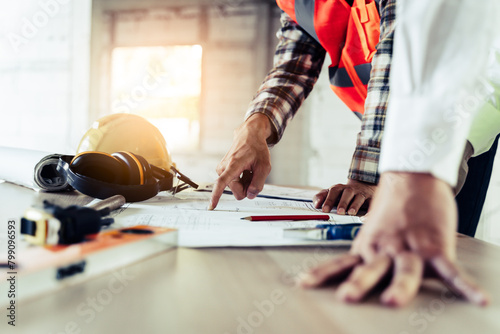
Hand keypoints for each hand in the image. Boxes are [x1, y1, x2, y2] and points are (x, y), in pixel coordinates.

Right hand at [209, 114, 272, 209]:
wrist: (248, 136)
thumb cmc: (257, 149)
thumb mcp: (265, 166)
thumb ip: (258, 183)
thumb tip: (250, 196)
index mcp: (233, 165)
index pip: (222, 183)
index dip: (216, 196)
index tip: (211, 206)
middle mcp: (223, 168)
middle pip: (238, 192)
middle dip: (248, 188)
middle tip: (254, 174)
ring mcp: (221, 170)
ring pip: (236, 189)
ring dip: (245, 183)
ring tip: (249, 170)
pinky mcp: (222, 171)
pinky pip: (234, 184)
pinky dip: (242, 180)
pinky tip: (246, 170)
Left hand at [298, 172, 488, 306]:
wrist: (412, 177)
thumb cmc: (391, 207)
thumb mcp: (371, 231)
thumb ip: (366, 254)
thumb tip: (355, 274)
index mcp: (366, 246)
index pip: (340, 264)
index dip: (322, 275)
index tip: (304, 284)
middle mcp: (384, 248)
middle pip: (369, 269)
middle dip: (358, 284)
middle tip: (347, 296)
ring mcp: (410, 247)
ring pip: (404, 270)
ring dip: (400, 286)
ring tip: (395, 302)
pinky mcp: (435, 246)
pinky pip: (451, 271)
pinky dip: (465, 287)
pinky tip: (477, 300)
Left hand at [313, 179, 375, 214]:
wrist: (363, 186)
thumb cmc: (343, 193)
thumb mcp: (331, 193)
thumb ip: (321, 197)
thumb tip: (316, 205)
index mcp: (339, 188)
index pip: (333, 191)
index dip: (328, 200)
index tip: (324, 209)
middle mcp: (351, 190)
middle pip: (347, 193)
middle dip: (343, 202)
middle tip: (339, 212)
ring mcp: (361, 194)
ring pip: (359, 198)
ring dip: (355, 205)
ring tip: (350, 213)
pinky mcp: (371, 199)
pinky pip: (371, 204)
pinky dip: (369, 212)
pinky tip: (364, 219)